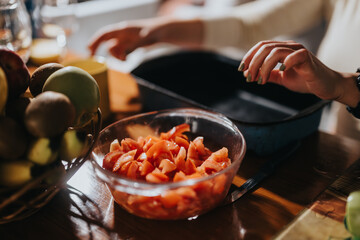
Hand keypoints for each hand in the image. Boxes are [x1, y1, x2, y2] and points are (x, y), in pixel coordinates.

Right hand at [88, 18, 203, 60]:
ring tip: (124, 59)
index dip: (94, 41)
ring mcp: (126, 39)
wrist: (163, 32)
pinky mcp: (130, 44)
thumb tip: (118, 50)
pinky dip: (121, 56)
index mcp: (123, 29)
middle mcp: (122, 33)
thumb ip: (130, 45)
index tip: (88, 50)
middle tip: (93, 58)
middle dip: (100, 48)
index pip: (104, 34)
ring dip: (115, 56)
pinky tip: (126, 59)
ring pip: (114, 48)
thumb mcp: (142, 40)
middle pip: (106, 41)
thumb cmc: (154, 32)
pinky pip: (121, 51)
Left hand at [239, 40, 344, 100]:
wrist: (325, 86)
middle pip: (265, 48)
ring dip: (264, 67)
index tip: (242, 70)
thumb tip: (250, 74)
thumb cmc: (304, 80)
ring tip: (261, 81)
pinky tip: (280, 71)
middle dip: (253, 63)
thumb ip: (268, 75)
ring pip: (275, 52)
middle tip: (249, 78)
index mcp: (282, 50)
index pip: (261, 46)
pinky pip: (295, 55)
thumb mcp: (281, 78)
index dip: (249, 57)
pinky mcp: (308, 59)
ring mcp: (299, 51)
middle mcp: (289, 47)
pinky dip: (285, 62)